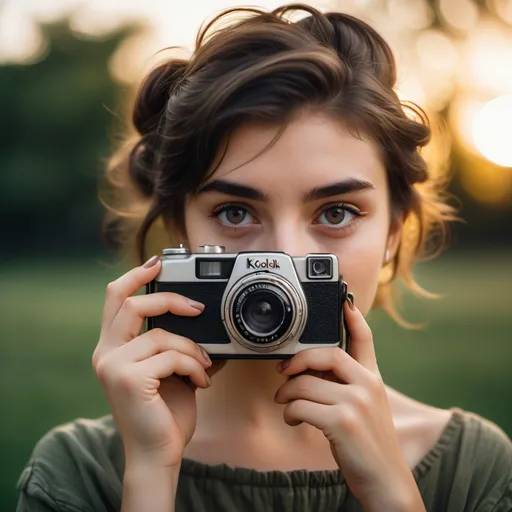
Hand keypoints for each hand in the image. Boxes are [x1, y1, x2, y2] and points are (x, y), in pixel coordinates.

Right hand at [92, 256, 225, 469]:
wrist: (158, 452)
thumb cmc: (163, 412)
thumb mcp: (168, 370)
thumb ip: (174, 344)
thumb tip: (203, 322)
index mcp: (112, 348)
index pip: (114, 299)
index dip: (135, 276)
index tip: (157, 263)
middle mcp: (106, 354)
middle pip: (131, 304)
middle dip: (170, 299)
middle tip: (197, 308)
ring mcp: (114, 366)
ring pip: (162, 335)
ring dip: (192, 348)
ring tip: (203, 365)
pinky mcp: (129, 380)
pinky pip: (172, 356)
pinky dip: (194, 366)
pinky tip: (200, 382)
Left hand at [273, 300, 424, 510]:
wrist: (386, 481)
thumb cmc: (369, 443)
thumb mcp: (367, 408)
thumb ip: (347, 385)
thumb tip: (310, 372)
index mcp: (373, 378)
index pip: (365, 340)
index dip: (354, 318)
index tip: (345, 302)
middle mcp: (367, 384)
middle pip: (324, 354)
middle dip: (297, 362)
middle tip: (283, 373)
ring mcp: (355, 402)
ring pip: (304, 384)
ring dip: (287, 396)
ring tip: (288, 406)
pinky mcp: (341, 422)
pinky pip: (299, 406)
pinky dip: (289, 414)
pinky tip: (294, 421)